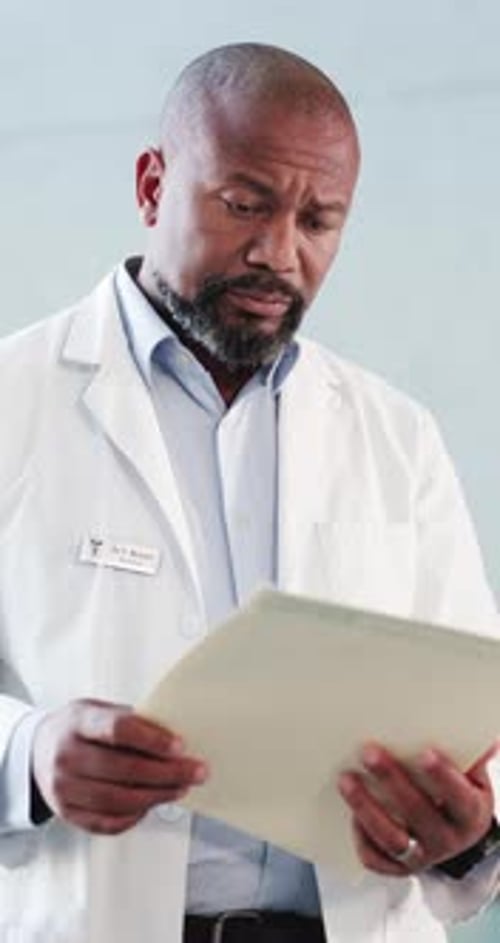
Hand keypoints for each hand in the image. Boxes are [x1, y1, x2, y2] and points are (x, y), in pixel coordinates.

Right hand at [31, 699, 207, 833]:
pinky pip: (108, 822)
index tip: (181, 746)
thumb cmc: (78, 728)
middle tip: (195, 772)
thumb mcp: (99, 710)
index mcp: (78, 722)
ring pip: (119, 800)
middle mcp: (67, 755)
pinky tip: (153, 804)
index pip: (118, 730)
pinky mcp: (67, 814)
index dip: (153, 740)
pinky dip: (136, 816)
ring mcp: (64, 788)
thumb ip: (132, 721)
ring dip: (157, 796)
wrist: (37, 750)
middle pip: (123, 770)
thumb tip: (175, 740)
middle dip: (167, 773)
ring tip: (180, 788)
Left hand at [338, 741, 497, 875]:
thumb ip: (471, 754)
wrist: (454, 834)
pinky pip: (376, 859)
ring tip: (346, 780)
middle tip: (370, 752)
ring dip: (366, 807)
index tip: (425, 753)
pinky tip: (350, 814)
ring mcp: (422, 856)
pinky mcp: (398, 867)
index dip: (443, 777)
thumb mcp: (472, 775)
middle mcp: (447, 840)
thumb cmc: (459, 794)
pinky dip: (361, 838)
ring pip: (393, 839)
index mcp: (470, 815)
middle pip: (419, 814)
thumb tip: (485, 735)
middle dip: (392, 781)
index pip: (460, 798)